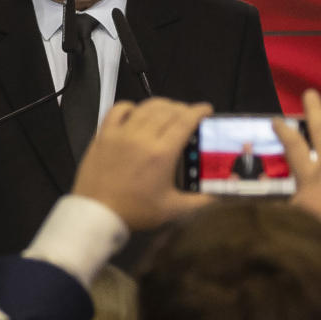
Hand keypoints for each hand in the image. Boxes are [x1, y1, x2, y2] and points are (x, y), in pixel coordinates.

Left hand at [72, 98, 212, 229]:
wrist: (97, 214)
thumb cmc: (136, 212)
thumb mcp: (173, 209)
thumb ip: (201, 201)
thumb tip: (223, 196)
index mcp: (162, 153)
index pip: (185, 120)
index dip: (198, 111)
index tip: (206, 109)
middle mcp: (142, 136)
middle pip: (168, 110)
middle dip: (183, 108)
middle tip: (189, 115)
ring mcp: (120, 133)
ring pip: (145, 107)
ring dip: (161, 105)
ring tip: (168, 111)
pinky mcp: (103, 134)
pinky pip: (119, 109)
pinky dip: (131, 107)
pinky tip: (137, 113)